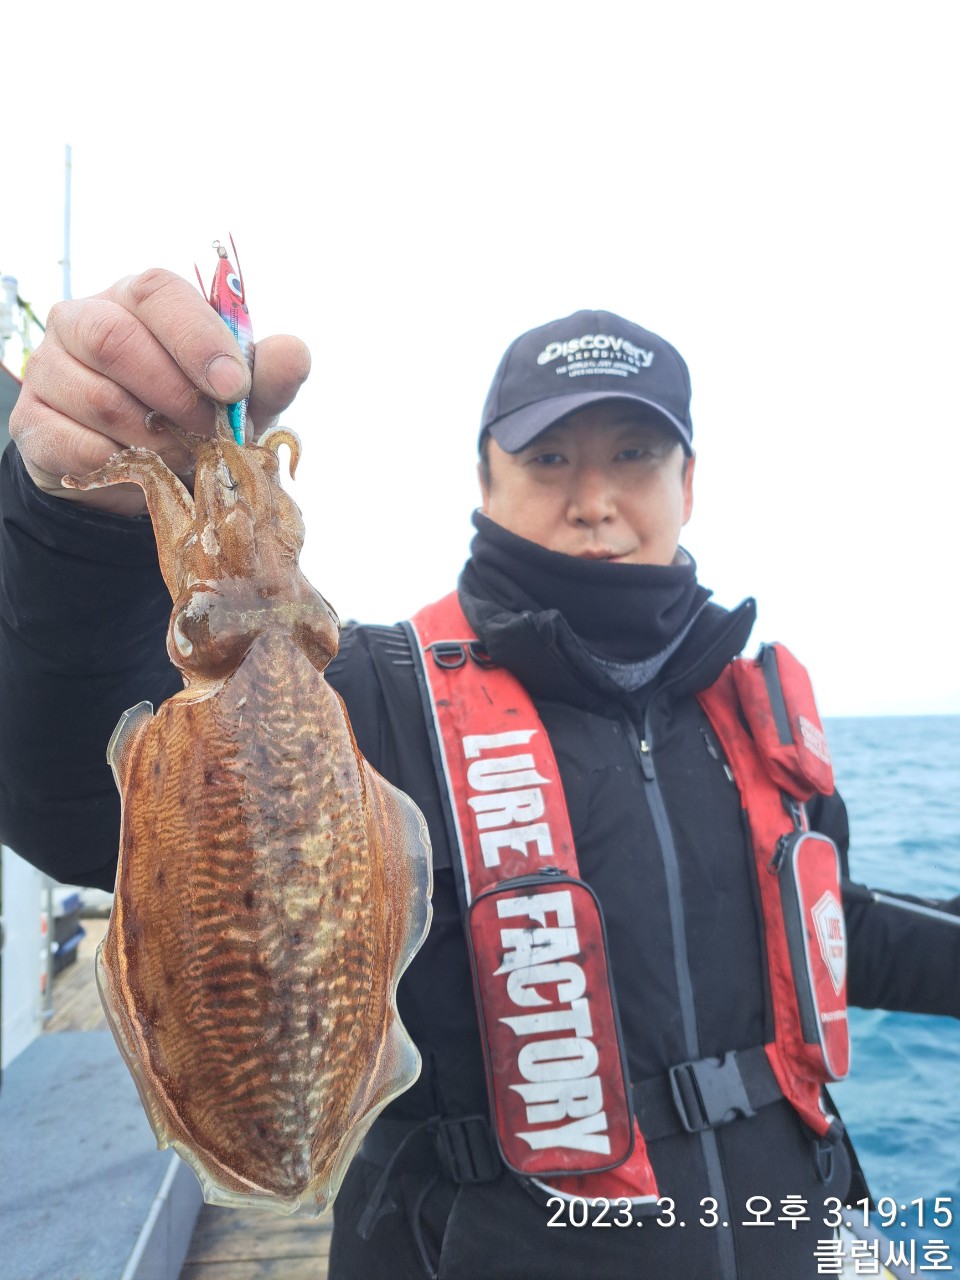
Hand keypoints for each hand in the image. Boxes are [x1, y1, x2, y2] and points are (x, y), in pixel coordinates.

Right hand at [8, 269, 311, 515]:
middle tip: (210, 433)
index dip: (197, 339)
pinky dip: (117, 465)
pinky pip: (71, 444)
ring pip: (95, 398)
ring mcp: (49, 370)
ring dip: (152, 437)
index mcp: (138, 299)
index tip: (235, 388)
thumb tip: (294, 354)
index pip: (157, 292)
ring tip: (182, 455)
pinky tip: (141, 470)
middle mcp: (82, 321)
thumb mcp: (241, 398)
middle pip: (114, 338)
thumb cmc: (194, 413)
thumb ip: (269, 375)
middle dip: (174, 394)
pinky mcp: (32, 422)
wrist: (142, 471)